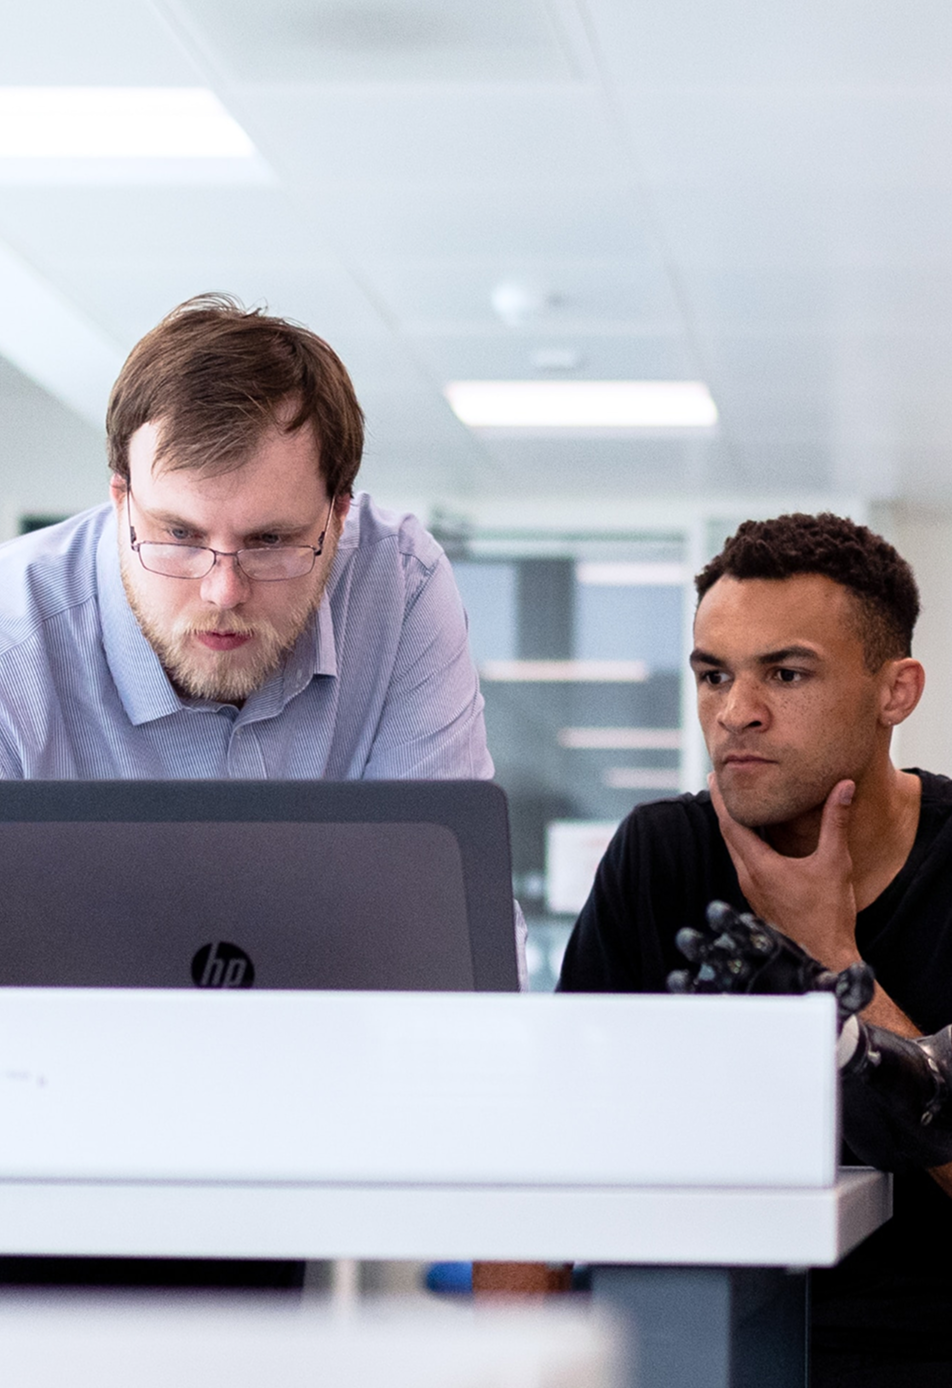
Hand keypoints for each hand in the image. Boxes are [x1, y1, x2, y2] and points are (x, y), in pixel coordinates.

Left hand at [708, 773, 859, 970]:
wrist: (823, 956)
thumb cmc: (828, 915)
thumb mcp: (835, 863)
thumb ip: (836, 822)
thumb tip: (844, 787)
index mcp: (759, 867)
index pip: (731, 823)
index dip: (722, 797)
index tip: (715, 774)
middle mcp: (748, 877)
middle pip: (727, 833)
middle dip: (724, 806)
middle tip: (722, 780)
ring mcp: (751, 890)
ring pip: (734, 849)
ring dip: (733, 825)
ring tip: (737, 803)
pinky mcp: (759, 898)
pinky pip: (744, 863)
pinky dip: (744, 843)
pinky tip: (756, 836)